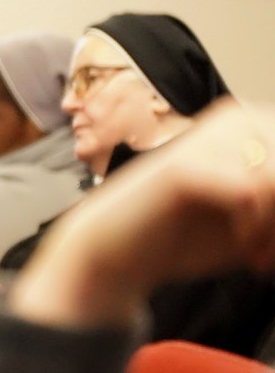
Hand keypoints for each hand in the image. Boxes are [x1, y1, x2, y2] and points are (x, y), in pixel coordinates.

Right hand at [12, 101, 274, 328]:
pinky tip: (244, 250)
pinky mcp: (184, 166)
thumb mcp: (259, 221)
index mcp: (256, 124)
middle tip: (267, 254)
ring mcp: (210, 138)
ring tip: (259, 255)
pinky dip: (255, 230)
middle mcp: (237, 118)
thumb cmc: (182, 236)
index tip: (274, 246)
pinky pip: (251, 193)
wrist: (114, 254)